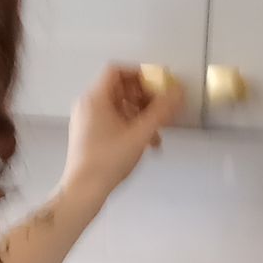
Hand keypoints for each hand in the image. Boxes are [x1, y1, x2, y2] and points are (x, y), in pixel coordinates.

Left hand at [60, 65, 184, 212]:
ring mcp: (86, 120)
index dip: (140, 74)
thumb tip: (179, 91)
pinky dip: (130, 125)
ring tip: (157, 133)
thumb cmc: (108, 160)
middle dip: (144, 98)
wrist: (84, 191)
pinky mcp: (88, 134)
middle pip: (120, 89)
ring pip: (118, 107)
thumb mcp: (140, 133)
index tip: (158, 85)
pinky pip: (112, 120)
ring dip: (141, 115)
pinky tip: (145, 143)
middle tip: (161, 109)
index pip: (117, 70)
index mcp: (95, 98)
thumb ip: (161, 110)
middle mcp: (88, 104)